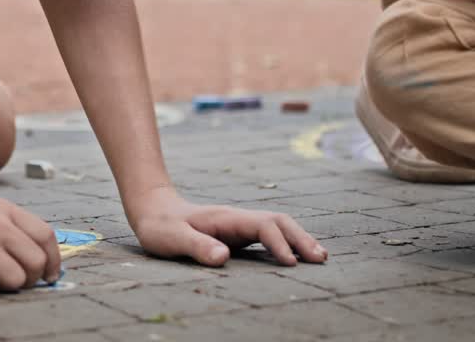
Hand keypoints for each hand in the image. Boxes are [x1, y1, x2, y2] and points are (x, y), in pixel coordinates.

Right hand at [0, 195, 60, 293]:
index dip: (53, 260)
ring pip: (17, 280)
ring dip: (4, 285)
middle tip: (13, 282)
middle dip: (30, 279)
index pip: (46, 236)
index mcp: (3, 210)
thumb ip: (9, 230)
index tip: (50, 275)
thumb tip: (40, 262)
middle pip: (37, 262)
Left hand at [127, 186, 326, 266]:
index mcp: (226, 218)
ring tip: (320, 257)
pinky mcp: (238, 234)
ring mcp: (239, 225)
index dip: (279, 243)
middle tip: (321, 259)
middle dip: (301, 238)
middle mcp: (238, 218)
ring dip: (299, 239)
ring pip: (278, 226)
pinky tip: (298, 257)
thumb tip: (223, 258)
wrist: (153, 210)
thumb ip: (196, 246)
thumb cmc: (160, 226)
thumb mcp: (172, 238)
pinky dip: (287, 244)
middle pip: (279, 221)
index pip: (262, 226)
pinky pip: (270, 235)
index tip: (291, 263)